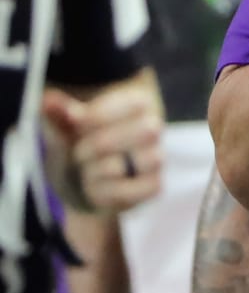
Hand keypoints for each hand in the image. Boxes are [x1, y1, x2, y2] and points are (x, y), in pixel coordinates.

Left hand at [42, 78, 162, 211]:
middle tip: (79, 151)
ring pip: (146, 160)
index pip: (136, 104)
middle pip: (147, 130)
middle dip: (102, 143)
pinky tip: (96, 185)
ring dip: (101, 169)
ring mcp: (156, 157)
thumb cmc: (78, 143)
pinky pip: (135, 189)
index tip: (76, 122)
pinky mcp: (154, 184)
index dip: (102, 114)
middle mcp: (153, 129)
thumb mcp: (66, 127)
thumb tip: (49, 101)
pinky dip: (107, 191)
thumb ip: (61, 114)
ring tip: (87, 169)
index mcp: (138, 104)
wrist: (83, 180)